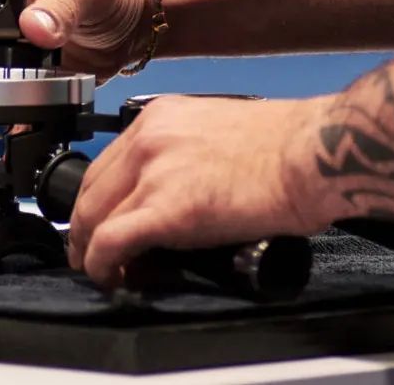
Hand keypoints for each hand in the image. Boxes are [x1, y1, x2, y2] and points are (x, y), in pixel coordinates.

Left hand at [67, 95, 330, 289]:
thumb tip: (177, 190)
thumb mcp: (216, 132)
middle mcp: (148, 137)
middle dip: (85, 228)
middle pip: (90, 190)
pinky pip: (110, 242)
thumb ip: (185, 154)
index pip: (107, 162)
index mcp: (161, 116)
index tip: (104, 220)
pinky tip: (112, 278)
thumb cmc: (284, 146)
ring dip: (90, 251)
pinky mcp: (165, 208)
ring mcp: (153, 171)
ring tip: (105, 271)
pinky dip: (102, 265)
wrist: (308, 153)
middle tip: (94, 253)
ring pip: (92, 218)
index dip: (99, 199)